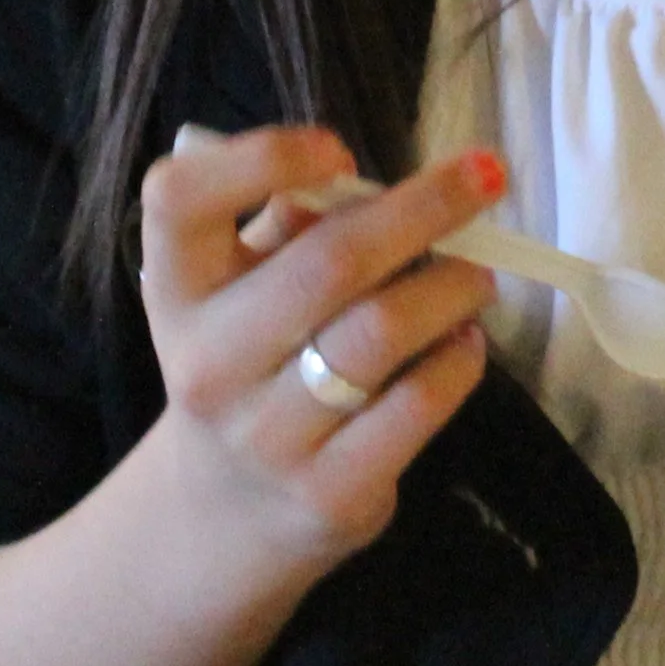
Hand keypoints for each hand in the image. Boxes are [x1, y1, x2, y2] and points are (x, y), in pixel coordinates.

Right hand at [137, 125, 499, 566]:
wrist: (222, 515)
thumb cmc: (250, 361)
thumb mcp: (238, 289)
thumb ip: (289, 228)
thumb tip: (376, 183)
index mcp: (177, 289)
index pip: (180, 198)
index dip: (262, 157)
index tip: (340, 150)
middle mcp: (209, 363)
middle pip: (328, 263)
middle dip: (424, 207)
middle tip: (487, 176)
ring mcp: (267, 436)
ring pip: (382, 332)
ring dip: (452, 286)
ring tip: (478, 274)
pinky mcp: (329, 494)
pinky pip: (416, 406)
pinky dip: (458, 360)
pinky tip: (465, 341)